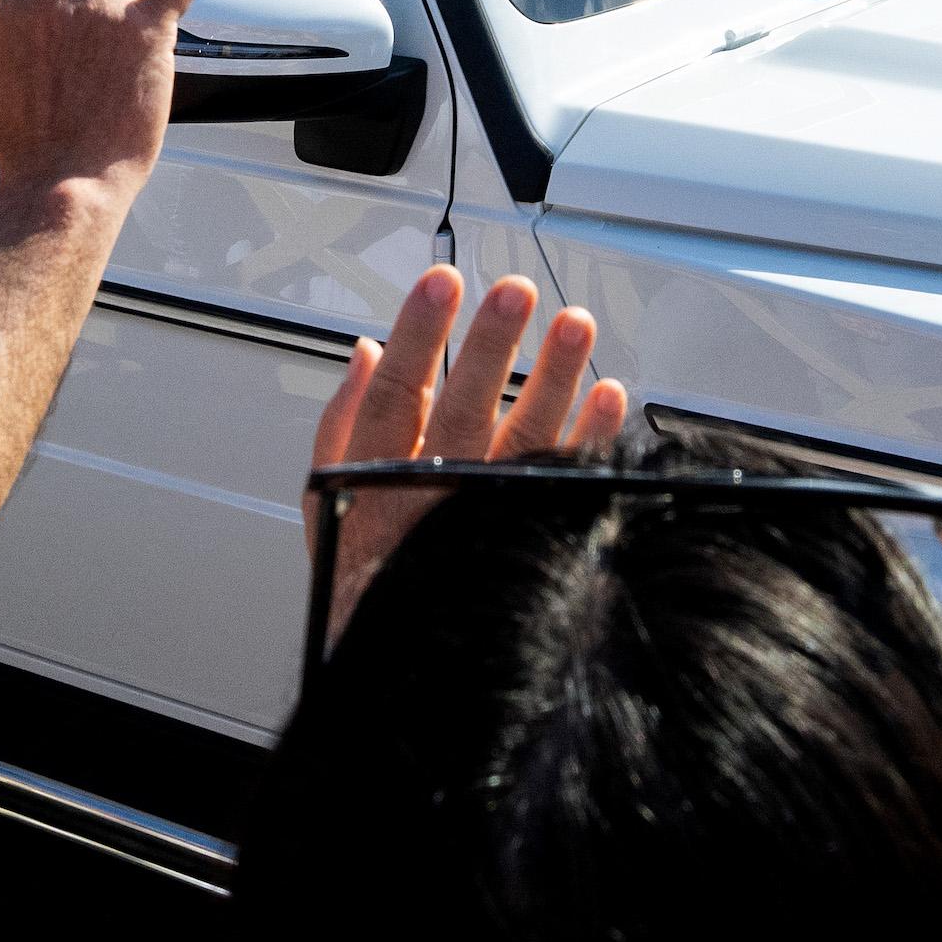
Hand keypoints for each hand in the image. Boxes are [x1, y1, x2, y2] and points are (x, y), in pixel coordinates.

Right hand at [301, 266, 625, 651]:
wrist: (411, 659)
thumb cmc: (368, 573)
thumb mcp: (330, 501)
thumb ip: (343, 423)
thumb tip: (366, 351)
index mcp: (375, 480)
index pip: (393, 396)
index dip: (417, 335)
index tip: (441, 282)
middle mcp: (431, 497)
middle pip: (462, 410)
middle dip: (490, 347)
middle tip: (514, 292)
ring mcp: (484, 518)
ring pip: (522, 440)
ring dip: (553, 378)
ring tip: (575, 324)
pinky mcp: (529, 537)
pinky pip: (565, 481)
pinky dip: (589, 437)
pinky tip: (610, 395)